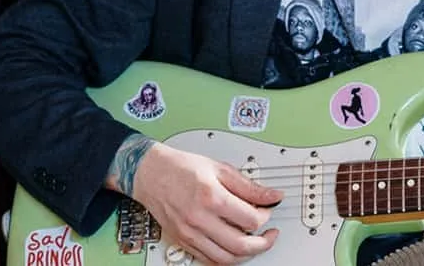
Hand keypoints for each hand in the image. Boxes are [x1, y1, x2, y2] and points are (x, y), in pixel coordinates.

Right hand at [132, 142, 283, 264]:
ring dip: (246, 254)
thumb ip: (249, 186)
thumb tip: (272, 196)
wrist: (150, 173)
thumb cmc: (182, 168)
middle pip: (240, 245)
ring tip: (255, 243)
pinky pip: (209, 260)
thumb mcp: (220, 169)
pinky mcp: (182, 241)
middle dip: (263, 243)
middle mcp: (199, 219)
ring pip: (225, 259)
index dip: (266, 216)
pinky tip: (234, 247)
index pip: (251, 219)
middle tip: (270, 235)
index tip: (268, 210)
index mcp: (212, 197)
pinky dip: (226, 258)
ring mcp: (189, 234)